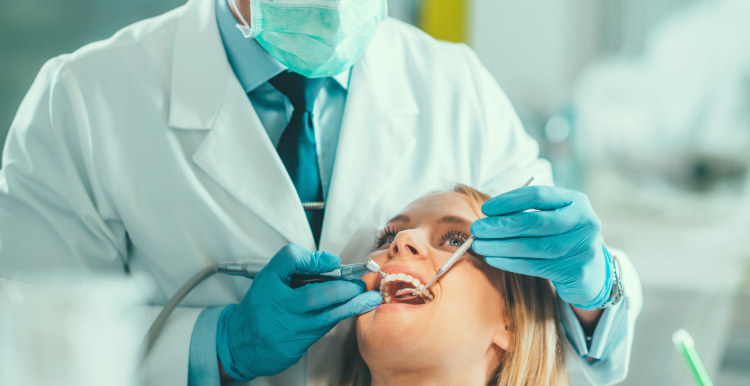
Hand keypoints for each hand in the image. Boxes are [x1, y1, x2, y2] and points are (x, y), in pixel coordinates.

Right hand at [217, 245, 381, 380]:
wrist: (242, 343)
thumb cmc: (261, 306)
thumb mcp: (270, 278)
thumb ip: (297, 264)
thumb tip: (331, 261)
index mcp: (269, 284)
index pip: (288, 261)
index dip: (314, 259)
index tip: (333, 261)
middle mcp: (278, 307)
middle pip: (312, 296)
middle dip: (341, 288)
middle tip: (357, 282)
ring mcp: (288, 328)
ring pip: (325, 316)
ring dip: (351, 305)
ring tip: (369, 296)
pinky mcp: (297, 344)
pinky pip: (324, 328)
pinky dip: (341, 315)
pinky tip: (357, 307)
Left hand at [470, 186, 611, 308]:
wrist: (592, 273)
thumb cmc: (562, 240)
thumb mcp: (554, 219)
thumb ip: (528, 212)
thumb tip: (488, 215)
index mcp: (576, 201)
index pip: (539, 195)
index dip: (509, 201)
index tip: (486, 209)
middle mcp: (584, 221)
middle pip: (534, 221)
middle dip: (500, 225)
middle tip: (477, 229)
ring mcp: (583, 247)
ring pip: (532, 246)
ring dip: (500, 246)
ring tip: (480, 245)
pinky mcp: (576, 271)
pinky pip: (535, 266)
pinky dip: (510, 262)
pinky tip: (493, 259)